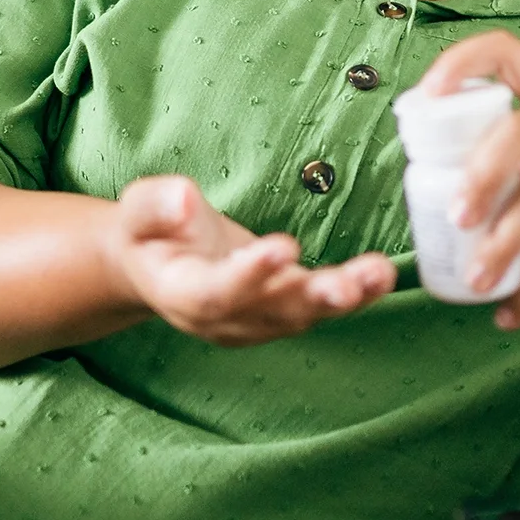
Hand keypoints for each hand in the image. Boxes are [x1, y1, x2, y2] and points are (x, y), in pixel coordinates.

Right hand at [98, 175, 395, 347]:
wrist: (158, 266)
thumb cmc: (150, 232)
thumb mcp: (136, 210)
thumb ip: (155, 205)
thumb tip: (182, 199)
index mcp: (182, 294)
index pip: (214, 292)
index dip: (249, 275)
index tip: (281, 247)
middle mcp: (224, 318)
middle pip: (269, 313)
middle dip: (309, 297)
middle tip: (343, 285)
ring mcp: (257, 320)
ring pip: (303, 314)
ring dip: (344, 298)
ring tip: (376, 275)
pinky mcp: (286, 309)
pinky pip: (320, 307)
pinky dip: (356, 294)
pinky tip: (382, 275)